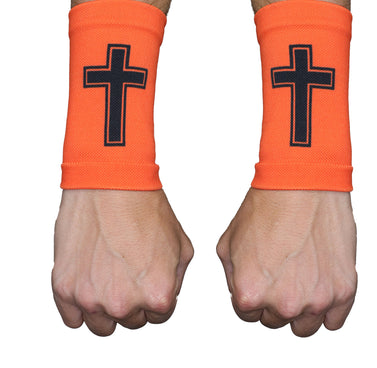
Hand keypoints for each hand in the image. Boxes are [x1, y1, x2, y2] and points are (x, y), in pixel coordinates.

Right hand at [52, 189, 193, 335]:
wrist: (111, 182)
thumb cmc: (146, 208)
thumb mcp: (181, 245)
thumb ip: (177, 280)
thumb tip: (164, 297)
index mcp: (157, 294)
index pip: (160, 316)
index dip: (156, 295)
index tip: (148, 276)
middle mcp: (123, 303)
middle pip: (132, 321)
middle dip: (134, 300)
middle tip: (129, 270)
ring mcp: (90, 297)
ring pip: (102, 326)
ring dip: (108, 309)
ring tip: (109, 277)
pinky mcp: (64, 287)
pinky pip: (73, 319)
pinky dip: (81, 307)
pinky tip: (90, 284)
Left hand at [216, 189, 356, 336]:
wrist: (301, 183)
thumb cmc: (265, 208)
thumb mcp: (228, 243)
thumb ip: (232, 279)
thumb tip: (243, 297)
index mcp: (250, 293)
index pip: (247, 314)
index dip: (252, 293)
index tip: (261, 274)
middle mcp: (284, 303)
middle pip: (275, 321)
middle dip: (273, 300)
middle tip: (280, 270)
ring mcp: (317, 299)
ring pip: (303, 327)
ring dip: (299, 309)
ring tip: (299, 278)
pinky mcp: (344, 290)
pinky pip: (333, 321)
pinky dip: (326, 309)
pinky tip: (318, 285)